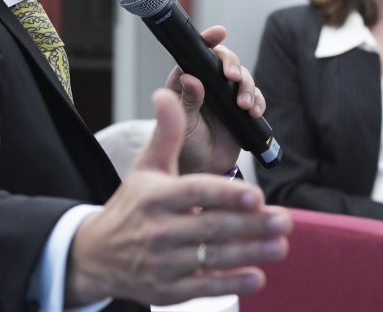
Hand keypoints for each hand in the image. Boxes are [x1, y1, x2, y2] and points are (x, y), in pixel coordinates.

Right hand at [67, 89, 290, 305]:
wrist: (96, 254)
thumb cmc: (131, 205)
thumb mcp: (146, 168)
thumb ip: (166, 132)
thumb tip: (166, 92)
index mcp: (155, 197)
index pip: (196, 194)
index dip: (226, 195)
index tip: (257, 195)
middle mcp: (158, 231)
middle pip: (212, 227)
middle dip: (252, 225)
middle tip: (285, 221)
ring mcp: (163, 263)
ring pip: (213, 258)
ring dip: (250, 253)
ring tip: (281, 246)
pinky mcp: (167, 290)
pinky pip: (204, 287)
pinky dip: (232, 284)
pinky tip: (257, 276)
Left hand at [165, 25, 265, 174]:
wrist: (204, 168)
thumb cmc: (185, 145)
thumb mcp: (182, 124)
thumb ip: (187, 102)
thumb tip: (190, 78)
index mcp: (187, 81)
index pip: (196, 54)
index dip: (208, 40)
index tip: (219, 32)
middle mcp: (208, 83)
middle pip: (225, 61)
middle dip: (233, 65)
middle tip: (233, 77)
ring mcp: (227, 95)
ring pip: (244, 78)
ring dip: (248, 87)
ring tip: (244, 106)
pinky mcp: (243, 108)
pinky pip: (256, 98)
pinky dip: (258, 103)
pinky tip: (254, 113)